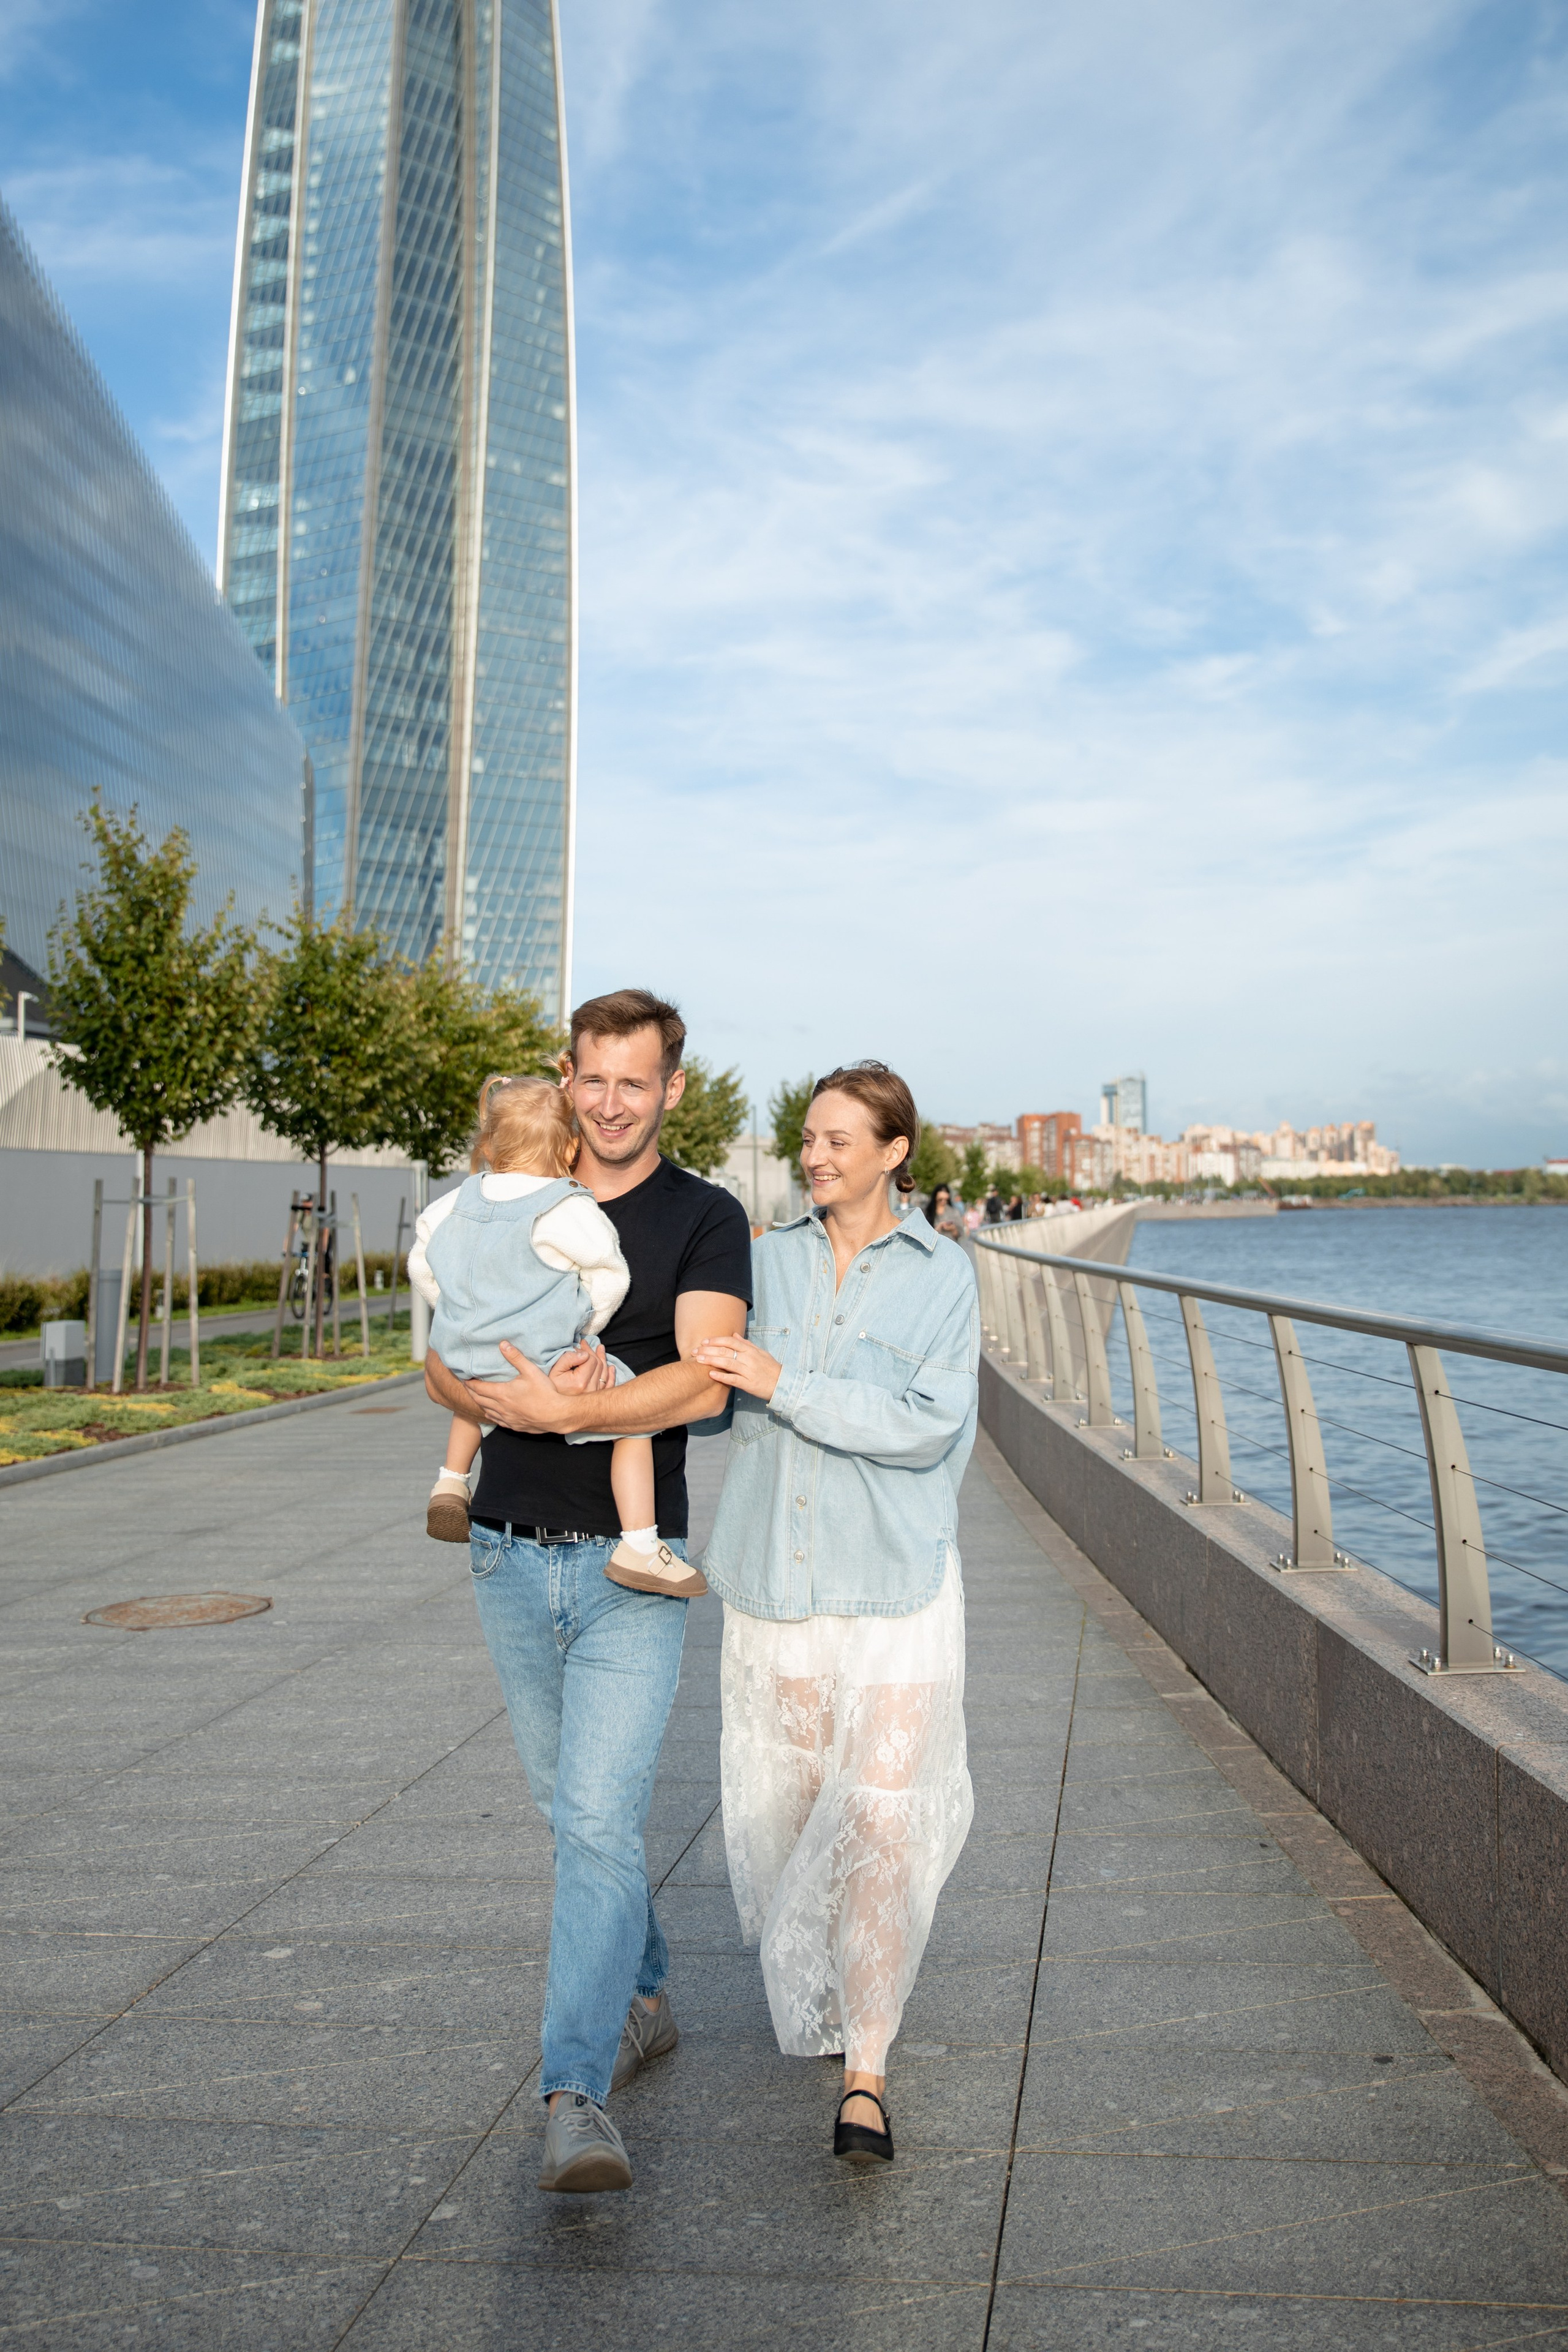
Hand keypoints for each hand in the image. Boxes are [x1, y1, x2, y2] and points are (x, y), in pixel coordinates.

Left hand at [463, 1348, 577, 1433]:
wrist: (556, 1415)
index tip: (463, 1378)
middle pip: (478, 1399)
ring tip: (476, 1396)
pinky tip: (491, 1411)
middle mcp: (500, 1407)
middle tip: (466, 1385)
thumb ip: (515, 1357)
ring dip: (479, 1403)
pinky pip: (496, 1420)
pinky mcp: (513, 1425)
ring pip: (486, 1410)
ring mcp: (506, 1418)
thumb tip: (502, 1344)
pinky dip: (490, 1414)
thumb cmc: (544, 1393)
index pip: (478, 1388)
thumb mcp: (531, 1371)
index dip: (468, 1383)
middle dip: (470, 1392)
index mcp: (502, 1393)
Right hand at [543, 1341, 614, 1396]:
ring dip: (603, 1360)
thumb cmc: (551, 1387)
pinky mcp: (597, 1399)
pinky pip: (608, 1386)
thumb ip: (569, 1358)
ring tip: (600, 1349)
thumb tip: (584, 1354)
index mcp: (581, 1382)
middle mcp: (590, 1390)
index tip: (577, 1347)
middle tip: (585, 1345)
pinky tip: (611, 1368)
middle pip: (599, 1365)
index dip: (584, 1350)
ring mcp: (595, 1395)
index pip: (591, 1360)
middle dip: (593, 1353)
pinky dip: (611, 1376)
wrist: (551, 1406)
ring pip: (605, 1373)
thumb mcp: (555, 1370)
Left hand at [692, 1333, 781, 1401]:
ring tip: (699, 1360)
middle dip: (709, 1350)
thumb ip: (746, 1344)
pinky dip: (722, 1376)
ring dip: (712, 1361)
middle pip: (726, 1351)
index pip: (731, 1341)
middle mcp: (749, 1359)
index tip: (704, 1341)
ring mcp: (749, 1371)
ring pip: (727, 1363)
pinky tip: (711, 1374)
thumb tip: (734, 1334)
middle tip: (695, 1351)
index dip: (716, 1340)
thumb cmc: (771, 1367)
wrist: (783, 1384)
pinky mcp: (749, 1384)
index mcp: (751, 1350)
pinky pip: (733, 1379)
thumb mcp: (761, 1352)